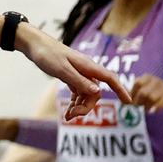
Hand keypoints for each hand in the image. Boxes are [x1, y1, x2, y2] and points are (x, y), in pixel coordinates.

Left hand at [18, 24, 132, 119]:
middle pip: (95, 92)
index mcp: (87, 66)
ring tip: (67, 116)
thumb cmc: (47, 54)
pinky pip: (78, 92)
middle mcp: (86, 70)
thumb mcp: (62, 70)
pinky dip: (75, 102)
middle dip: (87, 106)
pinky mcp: (70, 75)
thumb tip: (98, 93)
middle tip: (72, 116)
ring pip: (86, 94)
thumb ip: (79, 81)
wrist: (33, 44)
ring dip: (79, 106)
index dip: (121, 90)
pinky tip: (68, 111)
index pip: (110, 78)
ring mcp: (78, 73)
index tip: (129, 103)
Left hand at [130, 74, 162, 113]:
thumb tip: (122, 100)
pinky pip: (162, 102)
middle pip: (142, 92)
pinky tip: (154, 111)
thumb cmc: (159, 94)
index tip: (128, 103)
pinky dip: (156, 107)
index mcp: (147, 77)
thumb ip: (135, 94)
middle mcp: (155, 80)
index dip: (131, 94)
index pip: (136, 84)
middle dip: (138, 101)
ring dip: (147, 106)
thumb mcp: (147, 90)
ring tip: (147, 109)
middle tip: (138, 107)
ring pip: (151, 97)